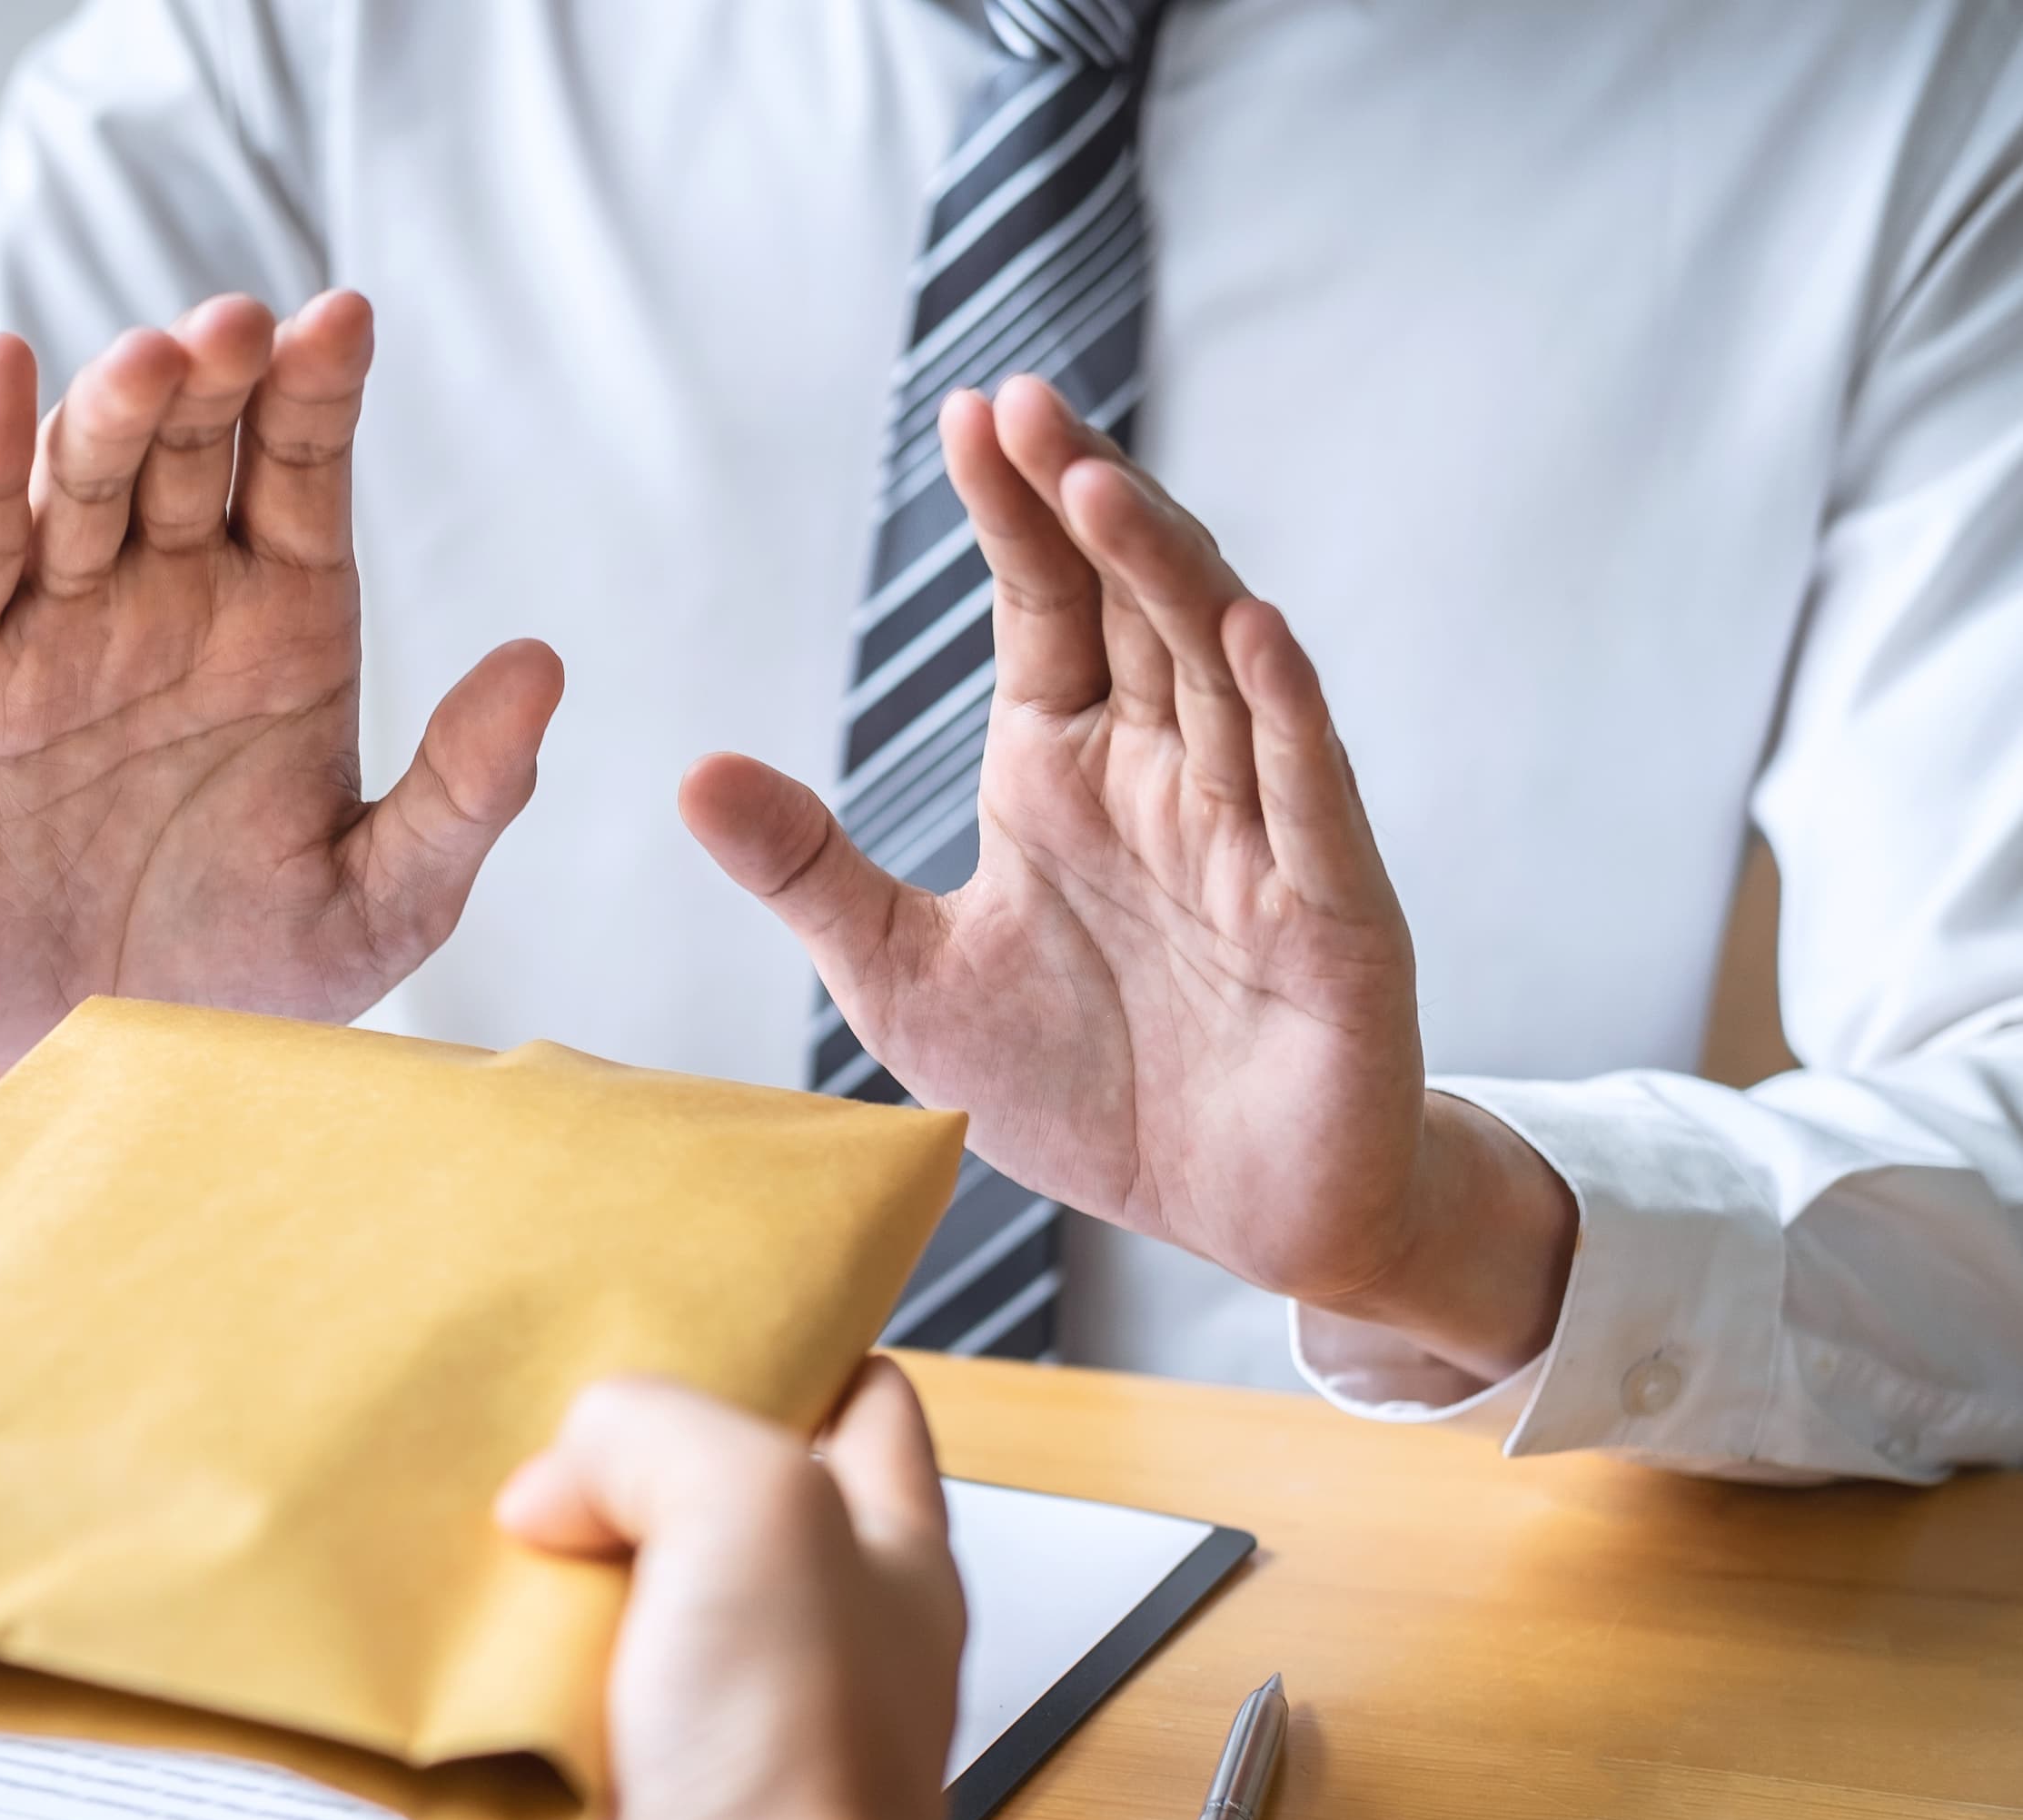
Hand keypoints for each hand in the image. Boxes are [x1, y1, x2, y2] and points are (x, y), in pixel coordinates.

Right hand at [0, 292, 564, 1105]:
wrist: (59, 1064)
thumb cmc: (225, 981)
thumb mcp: (372, 910)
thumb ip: (461, 797)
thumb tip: (545, 662)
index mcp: (280, 630)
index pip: (303, 476)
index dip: (320, 395)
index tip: (347, 321)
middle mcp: (168, 602)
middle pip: (193, 451)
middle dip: (218, 380)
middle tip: (246, 326)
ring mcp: (53, 624)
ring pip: (83, 480)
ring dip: (116, 408)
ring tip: (159, 360)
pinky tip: (8, 371)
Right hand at [448, 1360, 962, 1819]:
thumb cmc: (801, 1777)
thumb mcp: (752, 1508)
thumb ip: (654, 1437)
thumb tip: (557, 1485)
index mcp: (873, 1559)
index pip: (853, 1411)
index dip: (778, 1355)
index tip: (679, 1319)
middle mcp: (796, 1658)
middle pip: (683, 1529)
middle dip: (591, 1490)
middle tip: (515, 1446)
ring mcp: (700, 1758)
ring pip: (580, 1654)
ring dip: (502, 1621)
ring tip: (440, 1563)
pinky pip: (500, 1785)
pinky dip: (443, 1756)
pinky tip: (404, 1710)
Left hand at [679, 377, 1572, 1382]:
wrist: (1233, 1215)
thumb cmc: (1083, 1086)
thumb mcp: (905, 982)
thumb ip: (811, 874)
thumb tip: (692, 772)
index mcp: (1068, 772)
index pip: (1046, 607)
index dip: (1013, 513)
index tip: (966, 412)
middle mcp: (1169, 775)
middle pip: (1134, 602)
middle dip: (1083, 501)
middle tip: (1022, 401)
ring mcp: (1259, 833)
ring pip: (1219, 670)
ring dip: (1166, 573)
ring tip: (1098, 484)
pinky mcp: (1331, 912)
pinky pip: (1308, 794)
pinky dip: (1283, 712)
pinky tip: (1251, 631)